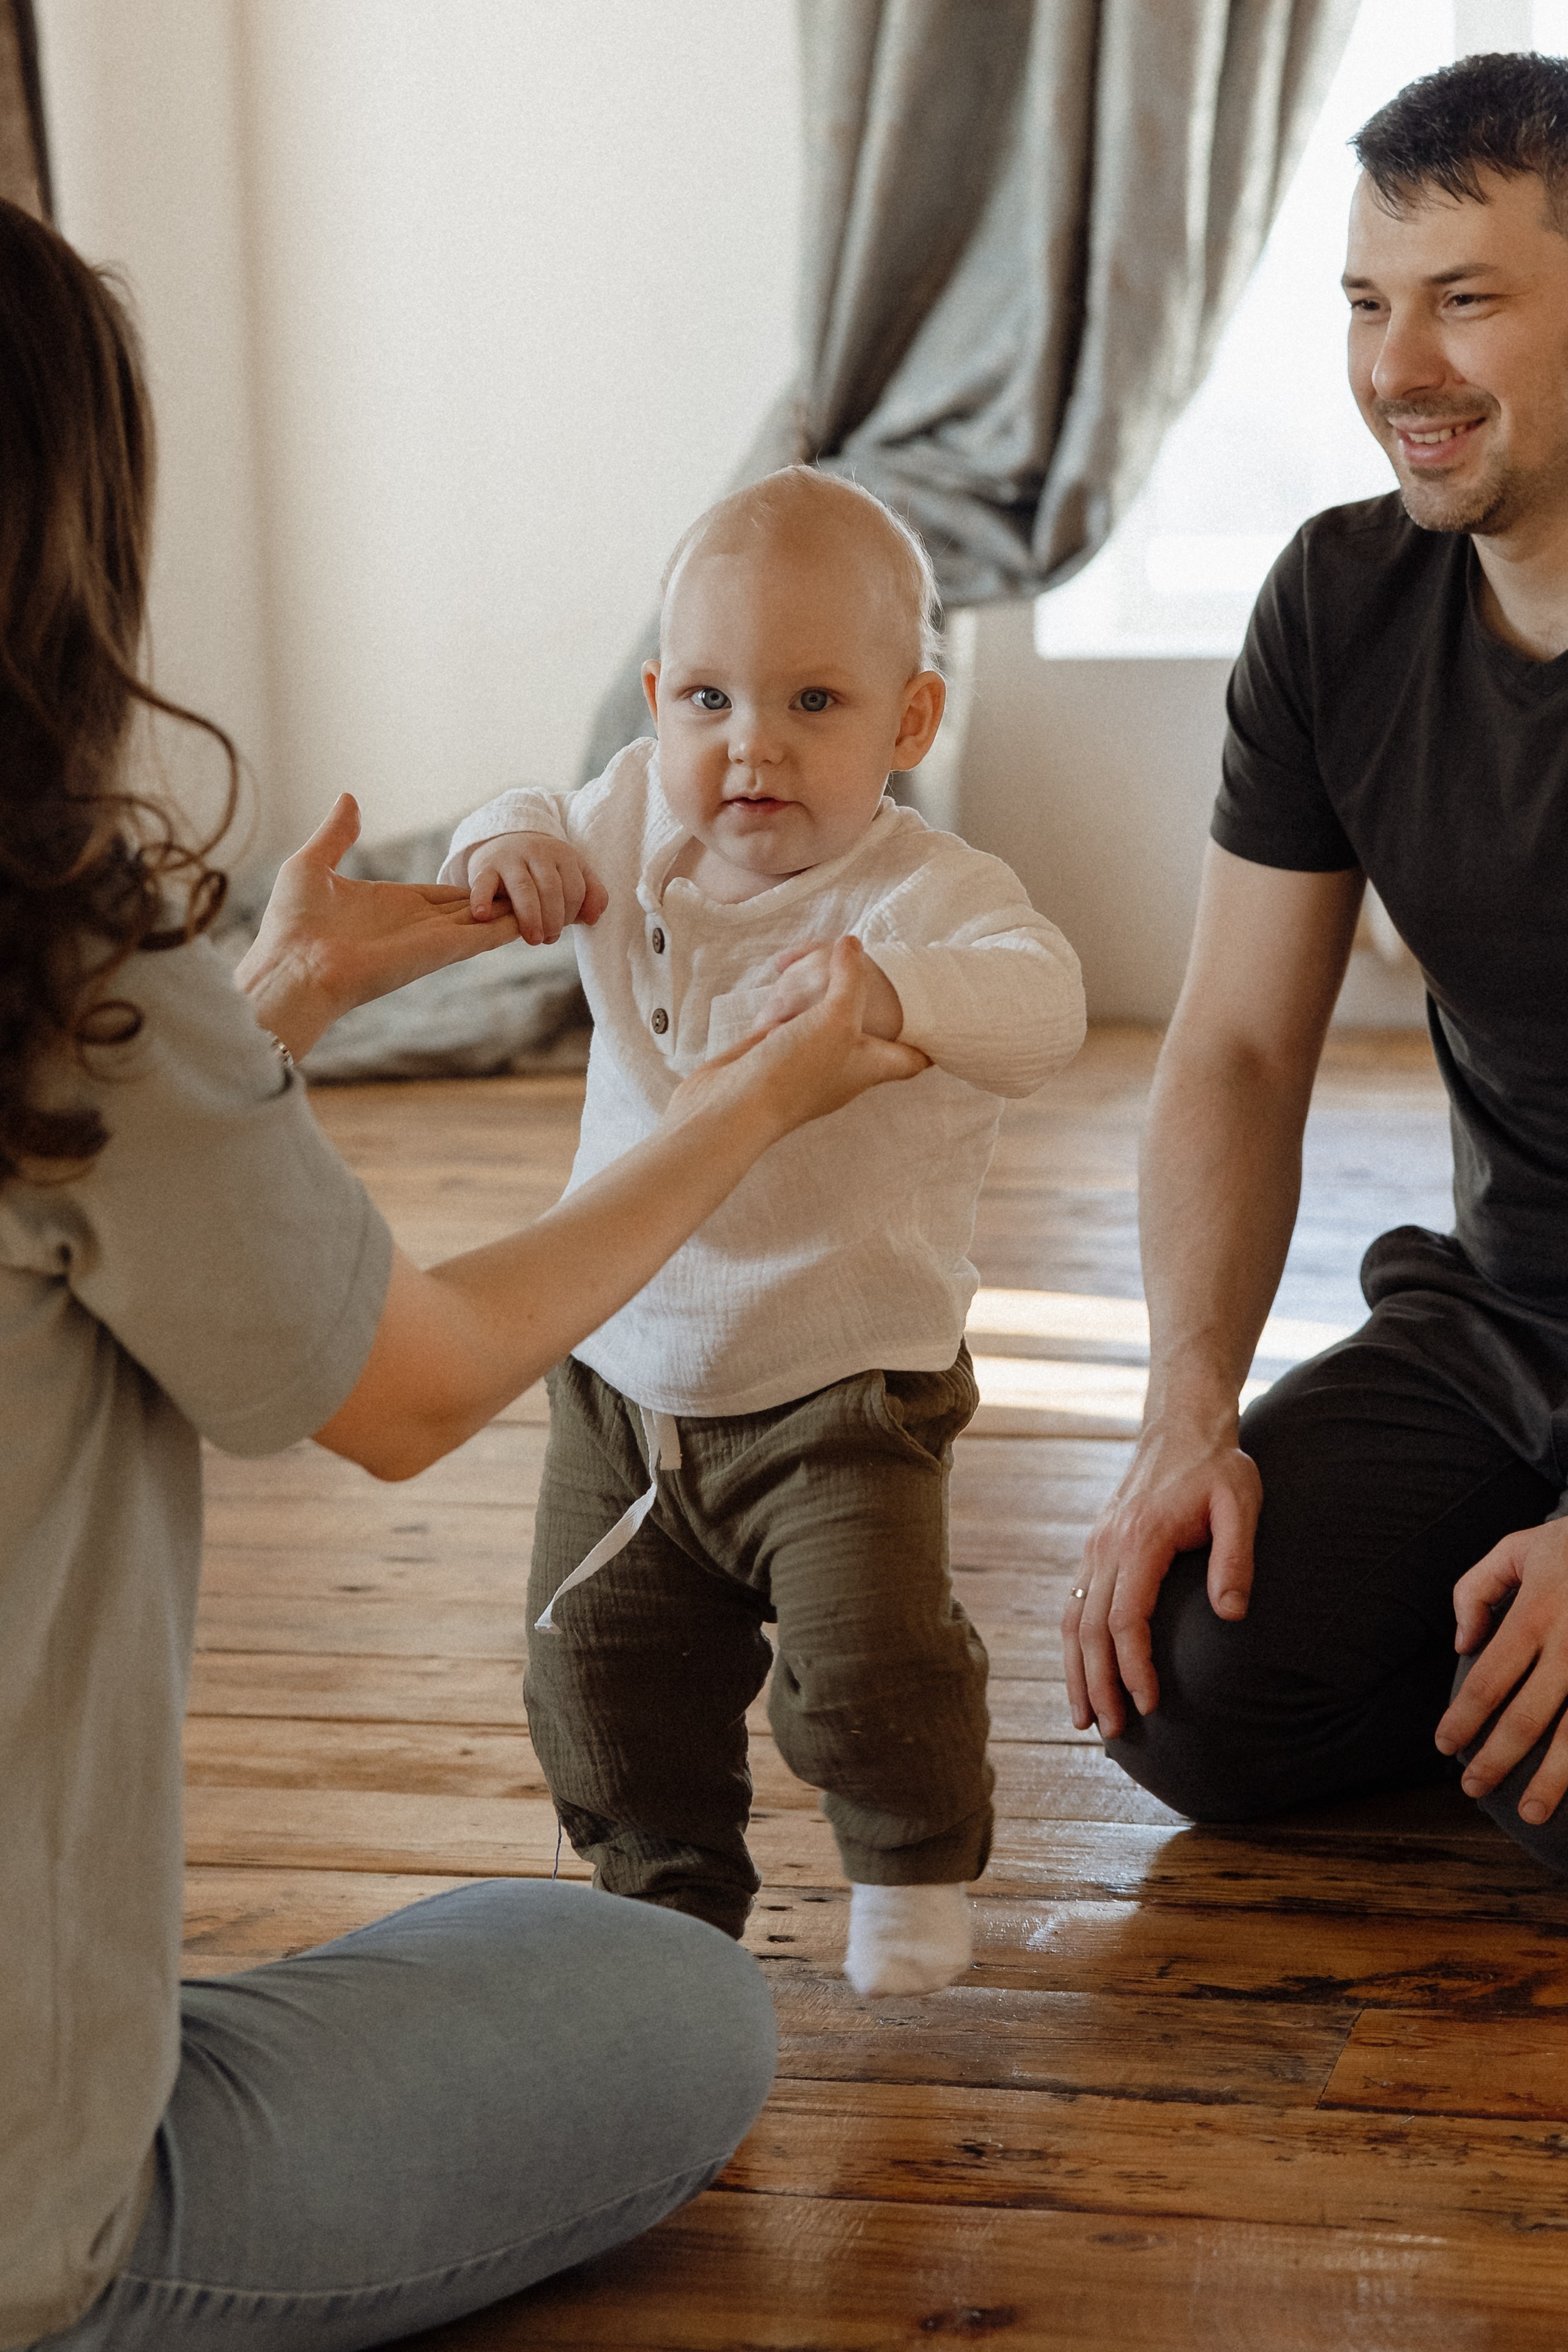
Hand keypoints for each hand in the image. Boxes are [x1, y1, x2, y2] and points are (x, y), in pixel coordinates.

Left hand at [234, 794, 520, 1059]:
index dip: (468, 887)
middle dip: (499, 900)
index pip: (439, 895)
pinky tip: (533, 918)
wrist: (291, 969)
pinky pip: (482, 935)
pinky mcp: (438, 951)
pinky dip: (508, 926)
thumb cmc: (291, 926)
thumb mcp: (311, 866)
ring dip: (513, 911)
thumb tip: (350, 799)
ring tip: (549, 900)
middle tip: (535, 889)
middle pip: (469, 908)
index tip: (494, 880)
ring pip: (483, 921)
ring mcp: (429, 939)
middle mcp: (414, 924)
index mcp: (388, 904)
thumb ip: (337, 834)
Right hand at [467, 829, 607, 943]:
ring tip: (533, 940)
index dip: (572, 915)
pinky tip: (483, 915)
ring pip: (524, 888)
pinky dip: (482, 899)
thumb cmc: (543, 868)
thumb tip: (594, 918)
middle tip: (547, 939)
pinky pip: (483, 883)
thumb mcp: (571, 872)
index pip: (575, 889)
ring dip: (530, 917)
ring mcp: (510, 859)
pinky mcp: (485, 867)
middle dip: (554, 919)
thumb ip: (590, 893)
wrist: (505, 841)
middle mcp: (538, 853)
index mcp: (563, 855)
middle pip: (551, 888)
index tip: (561, 930)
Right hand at [665, 937, 926, 1137]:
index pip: (913, 1058)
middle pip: (871, 1032)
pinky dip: (790, 996)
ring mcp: (808, 1057)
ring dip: (827, 991)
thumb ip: (850, 979)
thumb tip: (853, 944)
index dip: (931, 1040)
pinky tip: (784, 972)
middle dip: (879, 1003)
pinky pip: (791, 1017)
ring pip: (827, 1019)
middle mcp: (844, 1064)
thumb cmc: (796, 1071)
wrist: (733, 1107)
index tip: (945, 1018)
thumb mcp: (836, 1019)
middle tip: (890, 969)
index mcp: (871, 1066)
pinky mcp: (776, 1050)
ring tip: (834, 958)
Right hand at [1064, 1412, 1260, 1736]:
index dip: (1133, 1667)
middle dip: (1097, 1684)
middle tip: (1111, 1731)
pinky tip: (1082, 1671)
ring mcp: (1096, 1546)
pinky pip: (1074, 1603)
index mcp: (1140, 1539)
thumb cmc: (1217, 1467)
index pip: (1125, 1619)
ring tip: (1085, 1718)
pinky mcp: (1096, 1547)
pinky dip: (1073, 1644)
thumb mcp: (1241, 1503)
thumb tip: (1231, 1616)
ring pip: (1072, 1619)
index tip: (1149, 1705)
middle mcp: (1107, 1546)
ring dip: (1076, 1671)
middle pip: (1089, 1629)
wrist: (1181, 1426)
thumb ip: (1236, 1559)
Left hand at [1436, 1519, 1567, 1822]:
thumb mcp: (1517, 1549)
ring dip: (1553, 1780)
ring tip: (1531, 1813)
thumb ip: (1475, 1590)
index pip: (1488, 1679)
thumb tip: (1462, 1644)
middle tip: (1472, 1789)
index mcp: (1536, 1612)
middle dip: (1497, 1759)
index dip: (1463, 1718)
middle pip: (1528, 1717)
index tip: (1444, 1746)